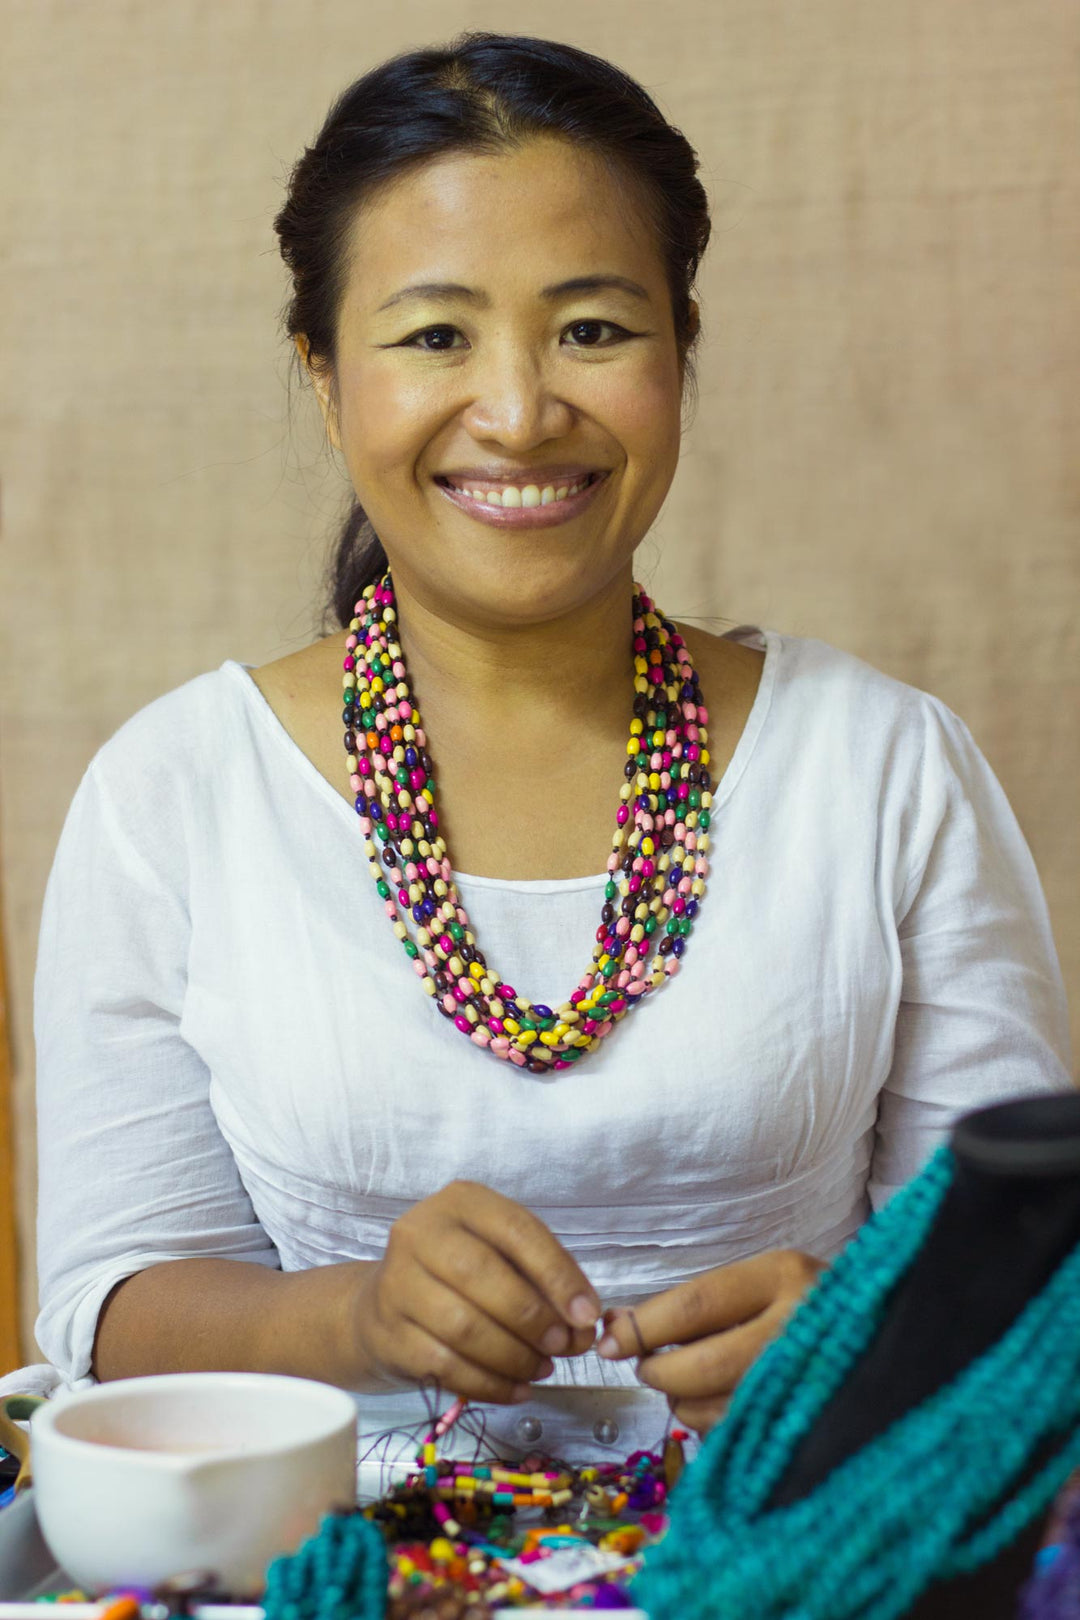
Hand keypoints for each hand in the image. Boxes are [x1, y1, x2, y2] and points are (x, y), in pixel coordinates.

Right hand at [351, 1180, 600, 1403]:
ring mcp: (398, 1284)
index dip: (558, 1275)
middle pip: (482, 1276)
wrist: (382, 1303)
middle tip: (562, 1346)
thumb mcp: (501, 1254)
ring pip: (463, 1327)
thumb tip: (582, 1324)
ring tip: (541, 1368)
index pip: (517, 1230)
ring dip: (514, 1357)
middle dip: (533, 1318)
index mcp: (460, 1203)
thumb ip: (543, 1281)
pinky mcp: (388, 1334)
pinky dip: (490, 1384)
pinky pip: (446, 1367)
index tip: (587, 1314)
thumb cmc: (458, 1273)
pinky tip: (516, 1389)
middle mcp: (420, 1234)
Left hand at [596, 1249, 823, 1434]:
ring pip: (715, 1406)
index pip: (695, 1305)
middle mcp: (798, 1327)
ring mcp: (806, 1382)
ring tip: (685, 1382)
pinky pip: (736, 1433)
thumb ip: (694, 1305)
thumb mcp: (758, 1283)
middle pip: (702, 1364)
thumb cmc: (803, 1305)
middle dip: (659, 1371)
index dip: (644, 1327)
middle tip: (646, 1367)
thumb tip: (618, 1327)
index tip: (610, 1340)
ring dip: (682, 1401)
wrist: (880, 1333)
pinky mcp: (809, 1425)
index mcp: (783, 1277)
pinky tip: (716, 1402)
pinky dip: (710, 1422)